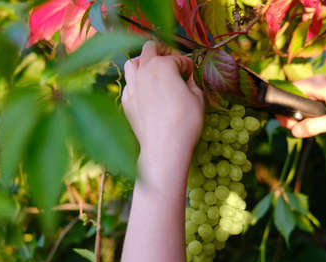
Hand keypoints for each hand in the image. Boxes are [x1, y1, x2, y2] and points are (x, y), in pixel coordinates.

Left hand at [122, 41, 203, 177]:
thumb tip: (191, 76)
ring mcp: (132, 86)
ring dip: (143, 62)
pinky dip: (136, 82)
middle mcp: (144, 71)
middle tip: (172, 60)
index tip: (192, 74)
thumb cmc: (185, 122)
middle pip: (149, 49)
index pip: (178, 58)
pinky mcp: (126, 102)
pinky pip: (128, 84)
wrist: (164, 147)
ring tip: (153, 71)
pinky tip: (145, 91)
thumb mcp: (198, 99)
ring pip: (132, 63)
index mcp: (163, 65)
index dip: (188, 65)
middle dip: (163, 51)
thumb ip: (194, 81)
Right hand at [276, 74, 325, 137]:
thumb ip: (313, 127)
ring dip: (300, 113)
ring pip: (302, 98)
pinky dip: (308, 111)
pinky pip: (311, 100)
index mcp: (319, 83)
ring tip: (303, 128)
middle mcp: (320, 81)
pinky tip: (313, 123)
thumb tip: (294, 131)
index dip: (284, 107)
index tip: (287, 123)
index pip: (289, 89)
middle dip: (291, 112)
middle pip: (294, 94)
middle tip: (294, 128)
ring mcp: (325, 86)